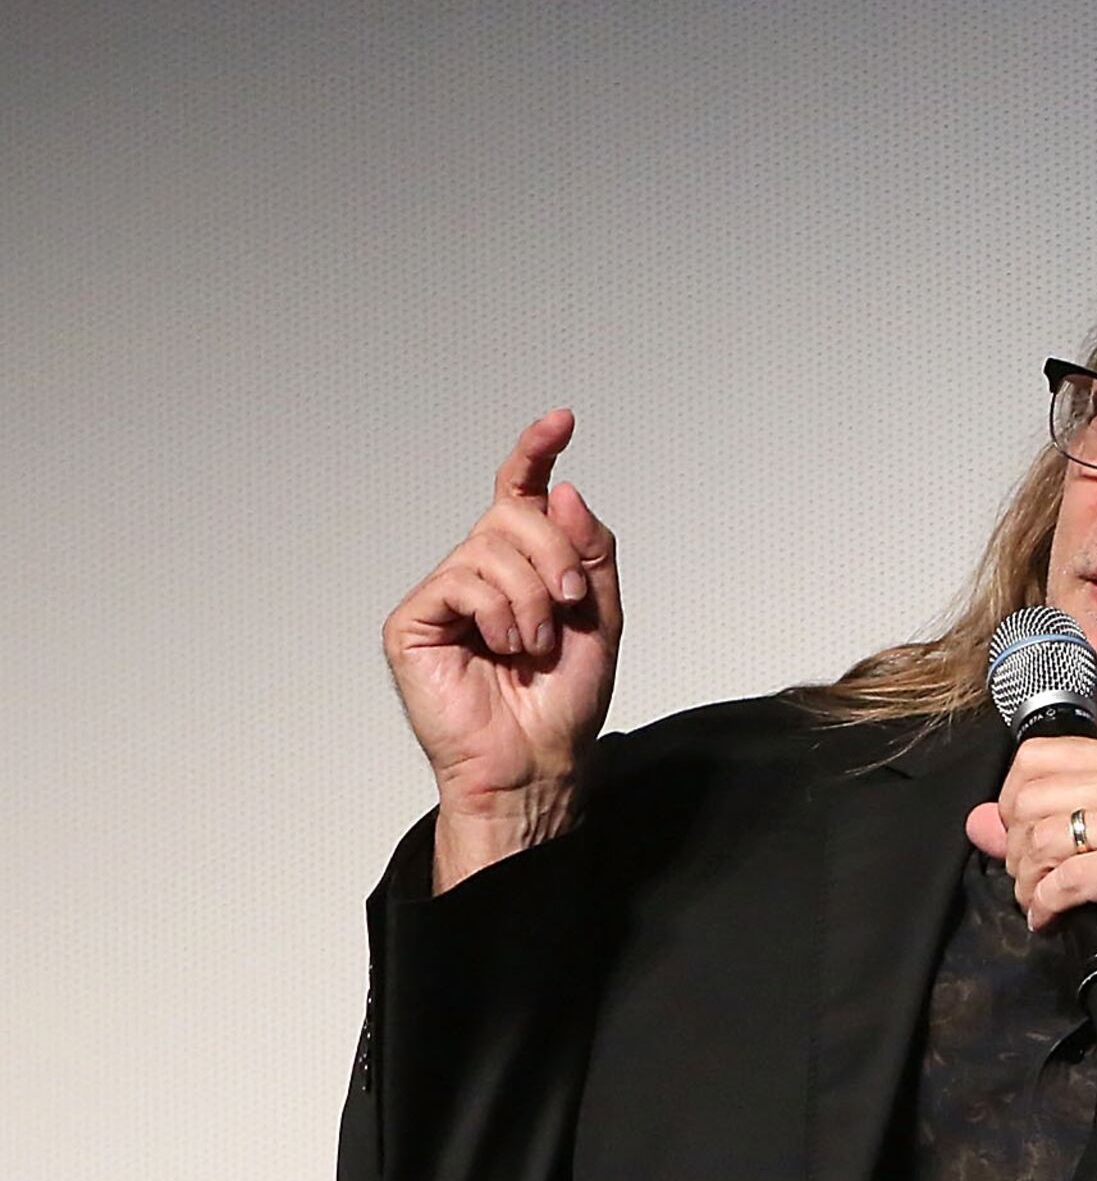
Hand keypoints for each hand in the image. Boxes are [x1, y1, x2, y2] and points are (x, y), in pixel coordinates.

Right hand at [386, 411, 622, 889]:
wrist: (537, 761)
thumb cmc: (563, 700)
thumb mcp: (599, 618)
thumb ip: (589, 552)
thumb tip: (561, 489)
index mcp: (522, 567)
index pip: (521, 495)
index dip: (535, 454)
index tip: (560, 420)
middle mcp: (478, 571)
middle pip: (514, 514)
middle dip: (555, 555)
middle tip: (569, 606)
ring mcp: (444, 593)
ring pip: (489, 546)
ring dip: (531, 598)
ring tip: (535, 645)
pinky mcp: (413, 619)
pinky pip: (460, 580)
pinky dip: (496, 613)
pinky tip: (503, 649)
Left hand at [970, 739, 1096, 1089]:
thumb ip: (1046, 829)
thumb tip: (980, 822)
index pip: (1037, 756)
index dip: (1012, 804)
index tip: (1024, 845)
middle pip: (1033, 796)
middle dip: (1017, 850)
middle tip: (1033, 885)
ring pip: (1046, 837)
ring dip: (1030, 884)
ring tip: (1043, 907)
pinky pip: (1071, 879)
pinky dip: (1048, 907)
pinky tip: (1055, 922)